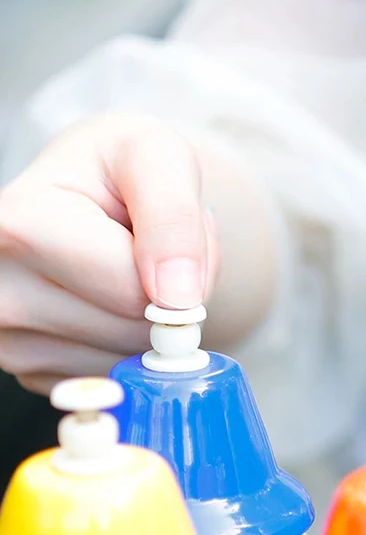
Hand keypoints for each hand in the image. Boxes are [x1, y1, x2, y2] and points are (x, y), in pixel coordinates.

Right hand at [0, 114, 216, 393]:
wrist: (94, 188)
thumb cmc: (124, 167)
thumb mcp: (158, 157)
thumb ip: (175, 217)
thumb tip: (179, 299)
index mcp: (15, 226)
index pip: (131, 288)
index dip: (177, 263)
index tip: (159, 223)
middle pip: (131, 330)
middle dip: (169, 294)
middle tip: (148, 246)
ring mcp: (8, 341)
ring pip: (130, 359)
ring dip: (156, 322)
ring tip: (128, 268)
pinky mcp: (32, 372)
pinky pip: (119, 378)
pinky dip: (136, 346)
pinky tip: (112, 301)